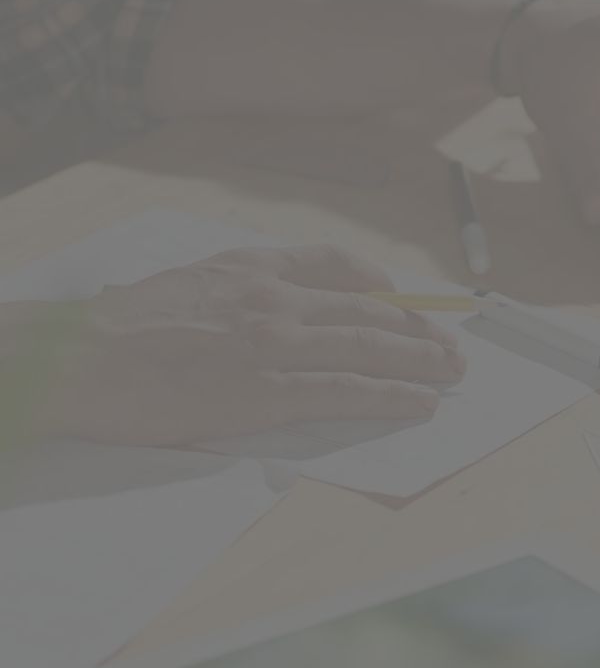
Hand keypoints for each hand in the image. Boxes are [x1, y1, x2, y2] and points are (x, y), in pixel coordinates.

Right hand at [34, 245, 465, 445]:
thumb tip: (265, 308)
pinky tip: (419, 403)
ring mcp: (277, 344)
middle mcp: (275, 299)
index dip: (381, 283)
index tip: (404, 296)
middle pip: (369, 310)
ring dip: (422, 360)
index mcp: (251, 268)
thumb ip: (234, 290)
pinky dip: (392, 396)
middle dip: (419, 328)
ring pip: (371, 346)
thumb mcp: (183, 283)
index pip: (335, 264)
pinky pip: (348, 391)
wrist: (77, 358)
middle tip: (451, 344)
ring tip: (453, 371)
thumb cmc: (117, 329)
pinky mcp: (269, 391)